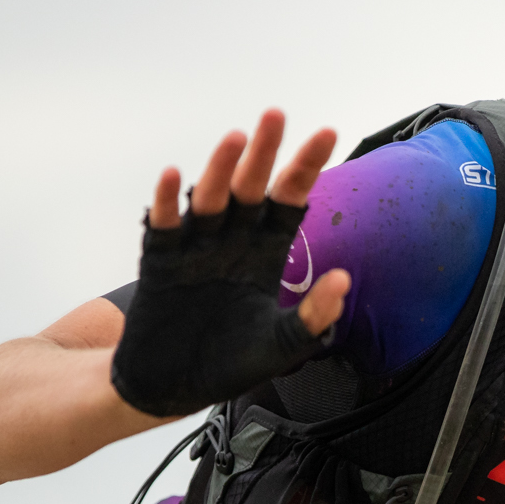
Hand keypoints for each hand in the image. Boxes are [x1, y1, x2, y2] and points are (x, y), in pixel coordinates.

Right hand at [110, 110, 352, 417]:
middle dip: (264, 152)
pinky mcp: (161, 261)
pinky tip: (173, 176)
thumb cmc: (226, 365)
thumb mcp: (280, 348)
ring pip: (210, 198)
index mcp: (264, 253)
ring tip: (235, 140)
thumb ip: (312, 318)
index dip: (306, 168)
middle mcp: (231, 240)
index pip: (290, 200)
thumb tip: (343, 281)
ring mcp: (195, 247)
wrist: (172, 388)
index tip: (327, 133)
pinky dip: (166, 201)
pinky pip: (163, 225)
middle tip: (277, 115)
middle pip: (250, 187)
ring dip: (220, 168)